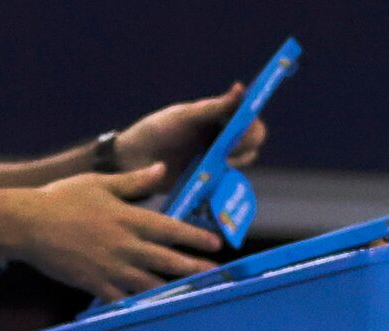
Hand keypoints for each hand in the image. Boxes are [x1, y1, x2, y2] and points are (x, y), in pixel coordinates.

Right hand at [11, 166, 222, 300]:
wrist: (27, 224)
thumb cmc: (61, 199)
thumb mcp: (99, 183)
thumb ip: (134, 181)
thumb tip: (162, 168)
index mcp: (128, 218)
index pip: (170, 229)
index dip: (195, 237)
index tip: (216, 243)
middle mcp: (125, 245)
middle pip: (167, 260)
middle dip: (194, 267)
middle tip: (215, 272)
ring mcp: (112, 268)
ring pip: (151, 283)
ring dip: (174, 288)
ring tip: (193, 292)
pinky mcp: (97, 285)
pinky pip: (125, 300)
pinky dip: (141, 305)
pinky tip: (157, 309)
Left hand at [115, 83, 266, 177]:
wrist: (136, 161)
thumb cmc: (159, 131)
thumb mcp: (186, 117)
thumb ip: (215, 108)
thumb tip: (241, 89)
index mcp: (218, 117)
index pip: (250, 119)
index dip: (253, 123)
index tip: (245, 126)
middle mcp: (223, 138)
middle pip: (252, 143)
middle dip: (245, 145)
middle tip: (227, 148)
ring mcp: (219, 161)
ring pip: (243, 163)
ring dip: (235, 163)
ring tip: (212, 162)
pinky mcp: (212, 182)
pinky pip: (231, 183)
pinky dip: (228, 181)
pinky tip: (211, 177)